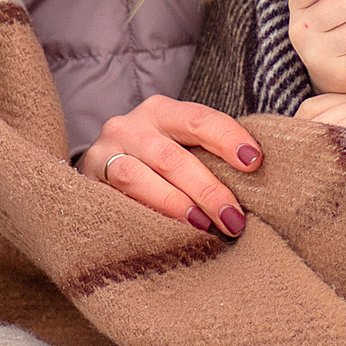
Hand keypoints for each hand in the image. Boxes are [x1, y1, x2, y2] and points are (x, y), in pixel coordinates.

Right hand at [77, 96, 260, 235]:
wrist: (97, 175)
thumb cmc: (156, 166)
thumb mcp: (181, 150)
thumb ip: (208, 158)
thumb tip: (259, 185)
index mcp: (162, 112)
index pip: (198, 119)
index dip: (227, 138)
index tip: (254, 161)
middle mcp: (130, 126)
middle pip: (172, 156)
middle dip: (207, 189)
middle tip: (234, 220)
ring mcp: (104, 152)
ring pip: (138, 176)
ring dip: (175, 204)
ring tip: (204, 227)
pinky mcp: (87, 180)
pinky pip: (115, 198)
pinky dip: (145, 214)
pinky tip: (166, 233)